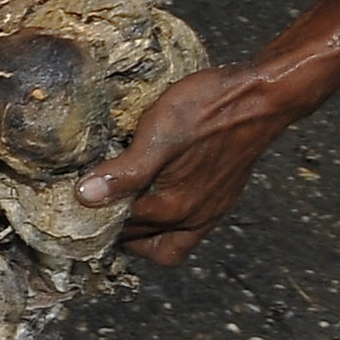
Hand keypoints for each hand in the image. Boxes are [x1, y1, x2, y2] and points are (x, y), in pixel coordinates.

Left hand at [74, 62, 307, 265]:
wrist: (264, 97)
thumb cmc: (210, 110)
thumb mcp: (158, 134)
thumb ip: (125, 172)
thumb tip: (85, 198)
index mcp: (173, 207)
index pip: (120, 230)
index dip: (95, 219)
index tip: (75, 203)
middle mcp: (194, 218)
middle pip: (142, 240)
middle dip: (116, 228)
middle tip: (92, 205)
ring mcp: (212, 210)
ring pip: (168, 242)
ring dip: (141, 232)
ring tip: (119, 205)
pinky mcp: (222, 197)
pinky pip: (189, 227)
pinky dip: (165, 222)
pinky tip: (153, 194)